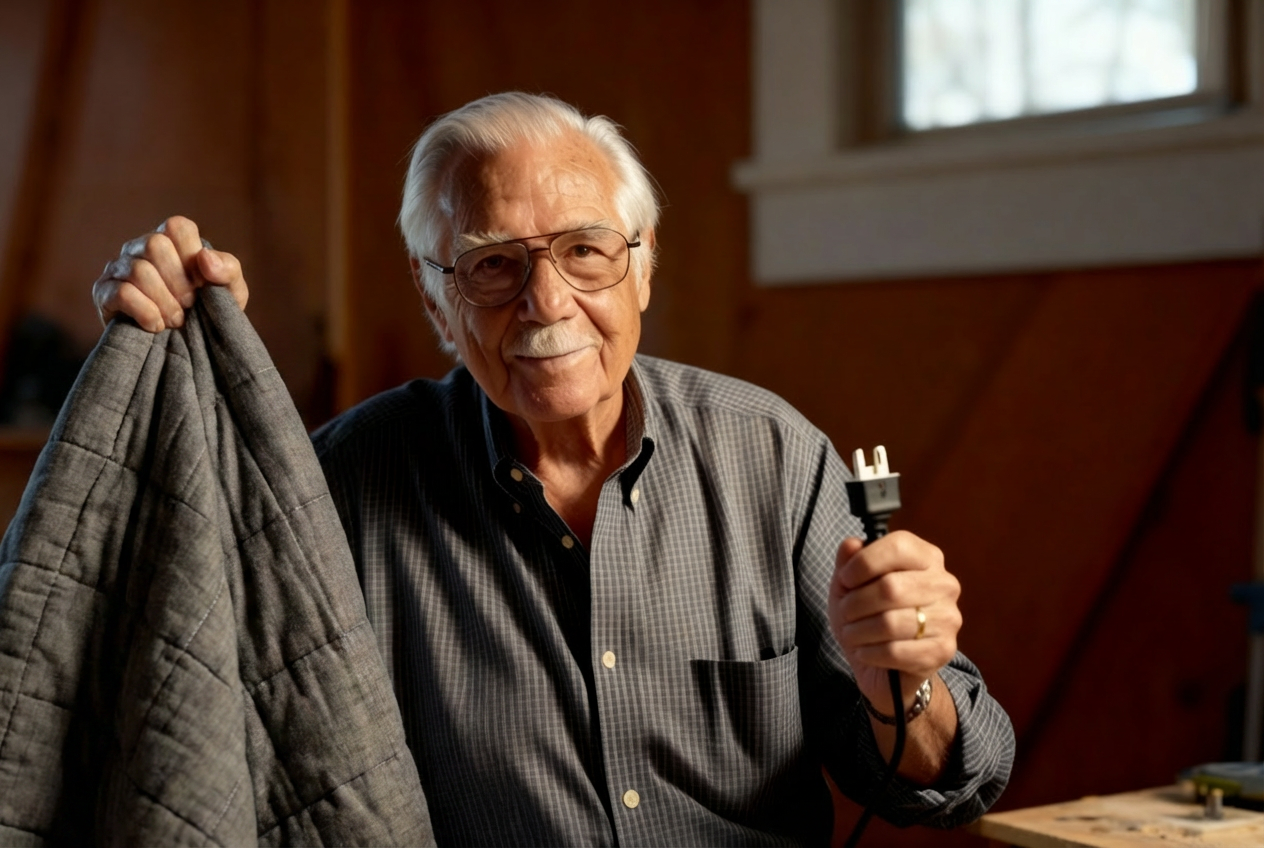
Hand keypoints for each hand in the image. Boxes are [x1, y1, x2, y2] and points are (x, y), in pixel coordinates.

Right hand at [92, 215, 248, 332]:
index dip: (192, 257)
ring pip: (138, 270)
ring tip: (176, 321)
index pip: (178, 227)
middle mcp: (140, 247)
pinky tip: (157, 326)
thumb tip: (204, 256)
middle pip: (155, 244)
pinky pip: (122, 293)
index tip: (202, 285)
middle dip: (179, 282)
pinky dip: (146, 312)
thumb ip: (228, 270)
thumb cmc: (209, 312)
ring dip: (165, 302)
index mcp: (171, 240)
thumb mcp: (231, 292)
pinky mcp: (104, 292)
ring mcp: (118, 268)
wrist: (186, 349)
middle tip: (190, 307)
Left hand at [828, 530, 961, 715]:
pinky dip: (869, 652)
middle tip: (846, 613)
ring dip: (859, 630)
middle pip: (891, 587)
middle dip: (856, 603)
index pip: (899, 546)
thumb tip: (851, 544)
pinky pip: (895, 651)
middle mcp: (944, 584)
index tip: (845, 579)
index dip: (865, 562)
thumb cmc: (868, 616)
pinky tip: (863, 652)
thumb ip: (849, 559)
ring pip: (890, 622)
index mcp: (926, 558)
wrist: (886, 667)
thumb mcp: (850, 584)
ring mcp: (948, 618)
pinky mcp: (943, 651)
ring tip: (851, 633)